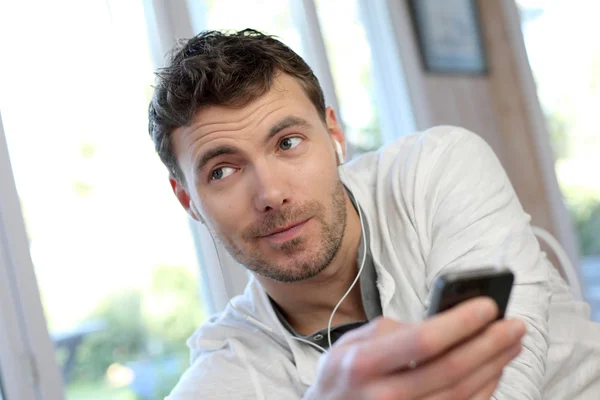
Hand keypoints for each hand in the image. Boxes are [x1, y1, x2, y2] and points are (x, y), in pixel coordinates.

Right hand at [303, 297, 524, 399]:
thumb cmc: (342, 377)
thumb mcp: (351, 343)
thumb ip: (392, 332)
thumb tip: (440, 327)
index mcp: (365, 364)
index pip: (423, 341)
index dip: (461, 323)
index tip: (488, 306)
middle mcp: (386, 395)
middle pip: (452, 369)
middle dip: (490, 344)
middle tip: (514, 325)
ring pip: (463, 394)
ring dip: (495, 367)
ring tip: (511, 344)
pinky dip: (485, 390)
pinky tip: (494, 371)